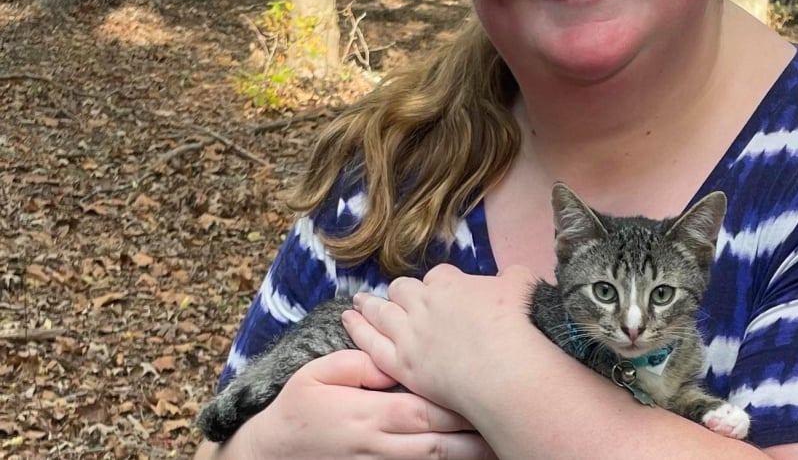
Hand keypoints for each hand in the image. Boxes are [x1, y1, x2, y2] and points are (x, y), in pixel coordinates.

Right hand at [214, 349, 496, 459]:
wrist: (273, 453)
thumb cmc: (299, 406)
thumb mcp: (318, 374)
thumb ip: (358, 364)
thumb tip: (390, 359)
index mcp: (369, 414)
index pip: (424, 411)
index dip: (459, 405)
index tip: (490, 390)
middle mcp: (381, 445)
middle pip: (440, 442)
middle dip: (477, 433)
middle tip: (511, 420)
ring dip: (470, 453)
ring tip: (504, 442)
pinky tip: (473, 454)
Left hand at [344, 264, 546, 415]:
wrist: (504, 369)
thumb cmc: (516, 327)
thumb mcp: (522, 286)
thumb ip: (512, 277)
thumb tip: (511, 277)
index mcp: (450, 283)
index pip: (438, 277)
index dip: (441, 286)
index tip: (446, 294)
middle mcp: (423, 304)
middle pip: (404, 291)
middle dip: (401, 292)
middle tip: (397, 295)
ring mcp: (409, 334)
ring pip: (381, 313)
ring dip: (369, 304)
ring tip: (359, 301)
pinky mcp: (402, 364)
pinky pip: (371, 345)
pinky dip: (358, 330)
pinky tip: (349, 321)